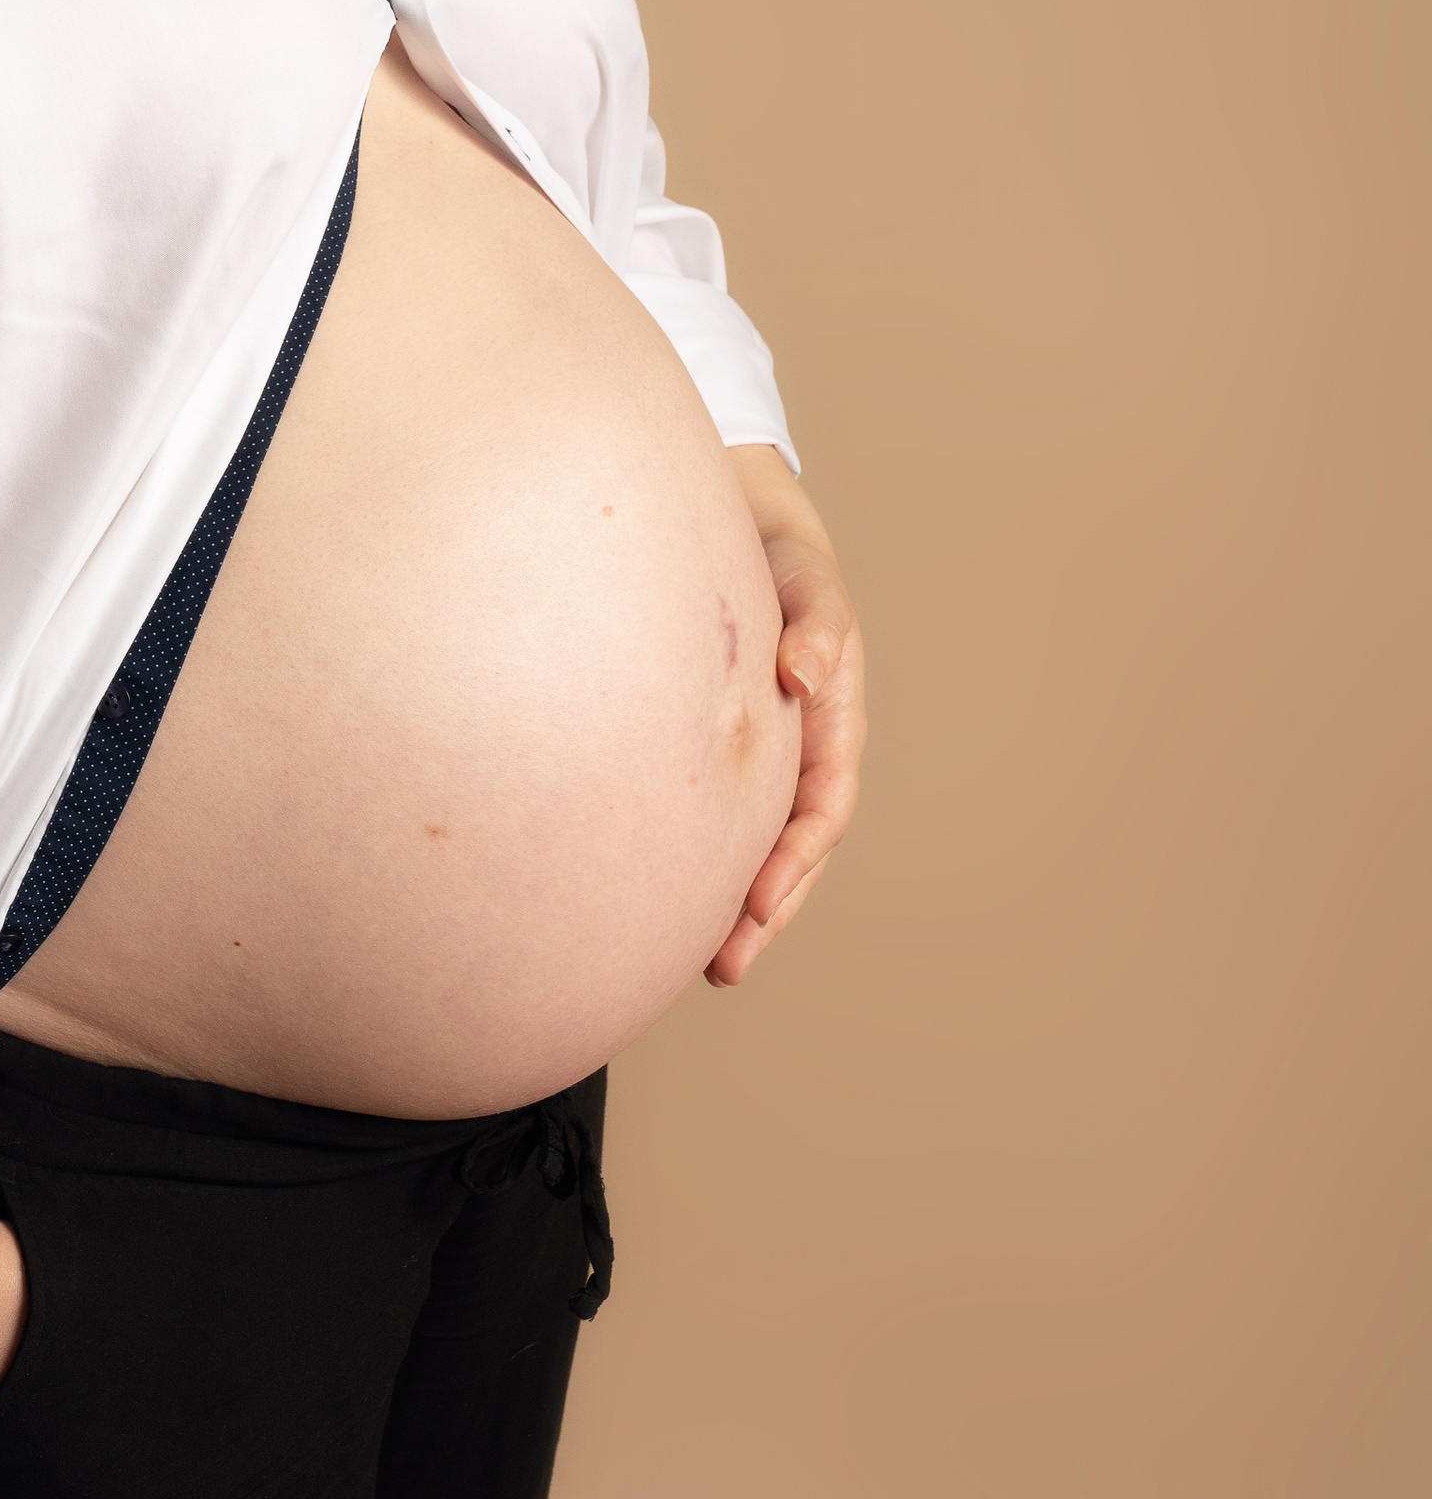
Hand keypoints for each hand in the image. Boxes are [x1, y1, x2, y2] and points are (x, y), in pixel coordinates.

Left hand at [707, 447, 867, 985]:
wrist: (747, 533)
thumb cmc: (785, 563)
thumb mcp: (809, 587)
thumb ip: (815, 628)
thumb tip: (806, 675)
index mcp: (833, 724)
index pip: (822, 809)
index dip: (795, 860)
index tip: (759, 903)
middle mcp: (803, 754)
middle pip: (793, 850)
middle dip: (766, 911)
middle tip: (727, 965)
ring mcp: (766, 759)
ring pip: (757, 845)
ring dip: (738, 905)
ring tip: (707, 963)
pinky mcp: (724, 755)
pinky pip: (722, 819)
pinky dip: (705, 862)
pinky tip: (665, 900)